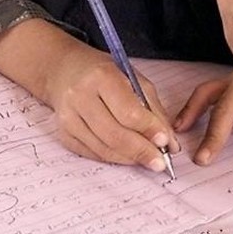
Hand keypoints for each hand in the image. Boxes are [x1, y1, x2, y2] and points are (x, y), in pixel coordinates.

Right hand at [42, 42, 178, 170]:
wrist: (65, 70)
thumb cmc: (103, 73)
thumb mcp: (133, 79)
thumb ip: (153, 109)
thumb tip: (169, 143)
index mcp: (101, 77)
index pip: (128, 112)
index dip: (149, 130)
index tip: (165, 142)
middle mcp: (80, 96)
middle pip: (115, 135)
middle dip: (142, 151)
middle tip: (159, 163)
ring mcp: (68, 117)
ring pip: (104, 149)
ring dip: (129, 158)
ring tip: (147, 159)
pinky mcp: (64, 133)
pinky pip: (93, 153)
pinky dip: (114, 158)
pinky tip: (127, 156)